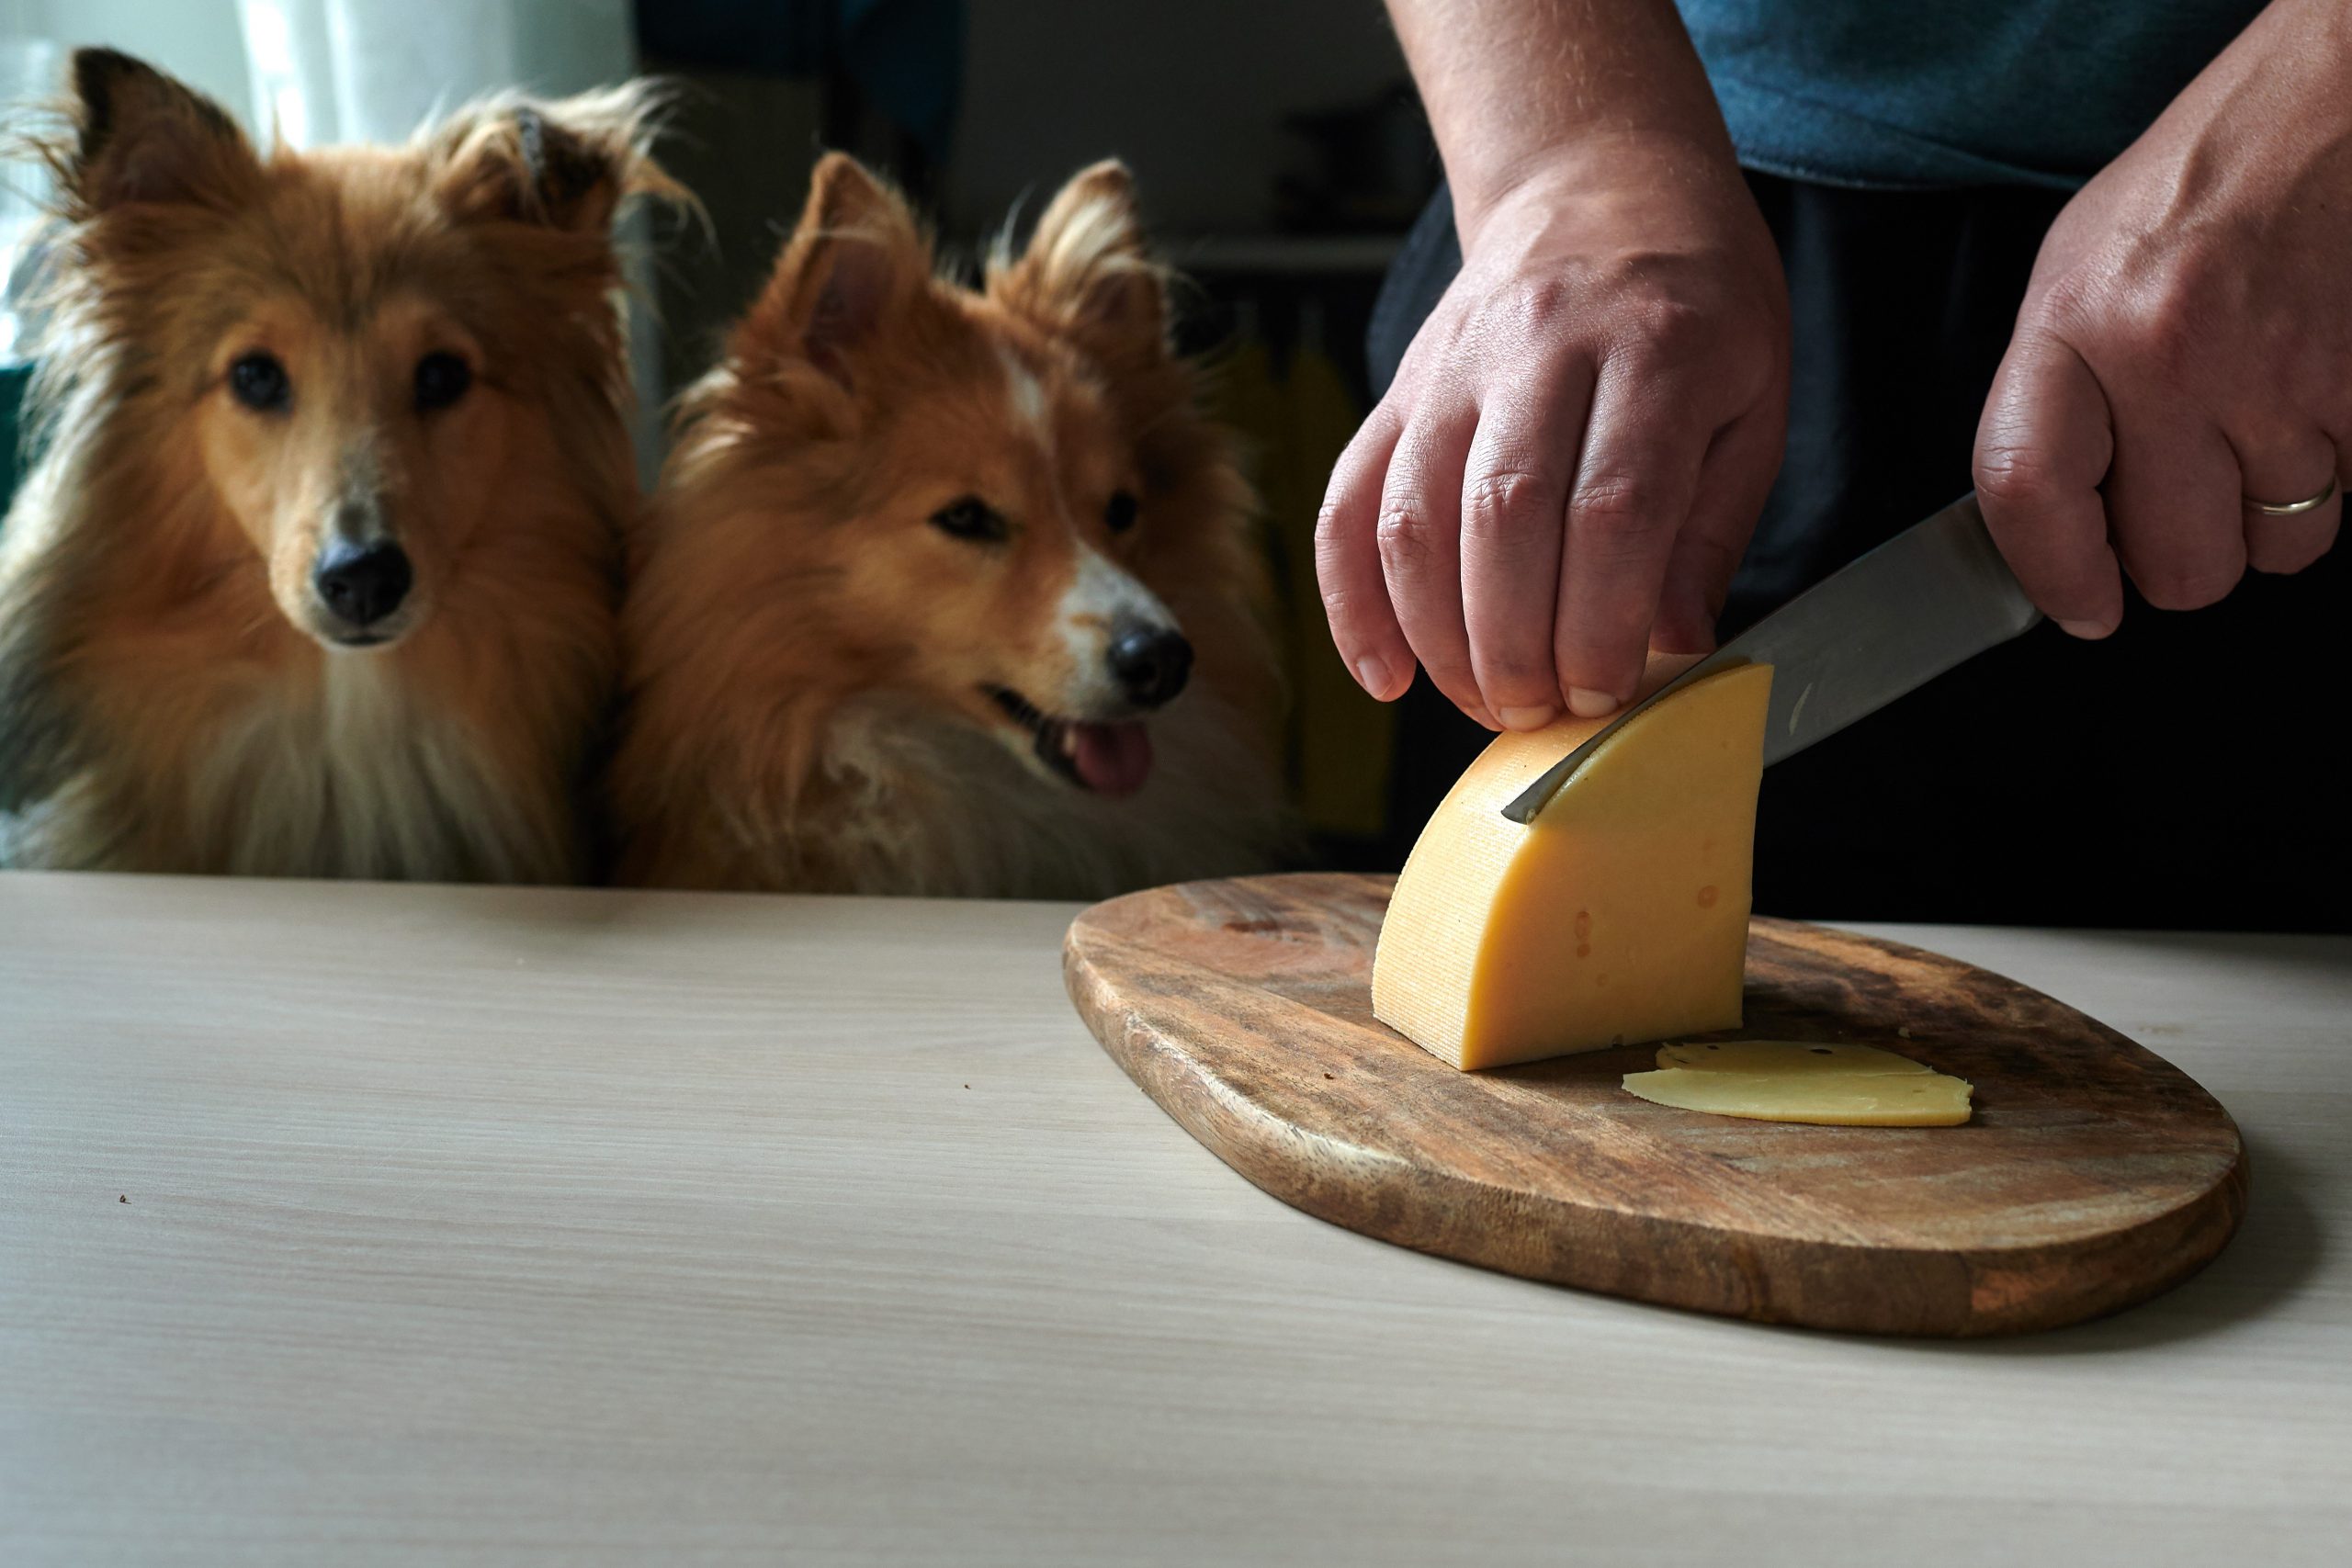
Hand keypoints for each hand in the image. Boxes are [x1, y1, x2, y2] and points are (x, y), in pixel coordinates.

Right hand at [1316, 137, 1788, 728]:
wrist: (1601, 183)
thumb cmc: (1694, 304)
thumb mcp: (1754, 400)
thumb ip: (1712, 529)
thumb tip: (1674, 647)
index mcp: (1656, 346)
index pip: (1614, 506)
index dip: (1601, 619)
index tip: (1608, 689)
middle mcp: (1541, 347)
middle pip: (1502, 518)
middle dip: (1517, 645)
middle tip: (1545, 710)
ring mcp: (1453, 366)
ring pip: (1416, 520)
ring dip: (1441, 638)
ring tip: (1486, 700)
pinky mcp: (1398, 391)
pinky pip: (1348, 505)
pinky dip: (1353, 603)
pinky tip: (1385, 674)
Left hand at [1974, 0, 2351, 633]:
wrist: (2332, 106)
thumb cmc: (2198, 192)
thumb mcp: (2077, 277)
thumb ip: (2053, 404)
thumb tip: (2049, 532)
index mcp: (2077, 325)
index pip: (2027, 492)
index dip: (2055, 575)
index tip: (2082, 605)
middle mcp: (2175, 356)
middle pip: (2179, 564)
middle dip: (2184, 553)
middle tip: (2187, 491)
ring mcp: (2287, 375)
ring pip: (2279, 549)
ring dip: (2270, 512)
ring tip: (2256, 418)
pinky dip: (2337, 469)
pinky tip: (2311, 396)